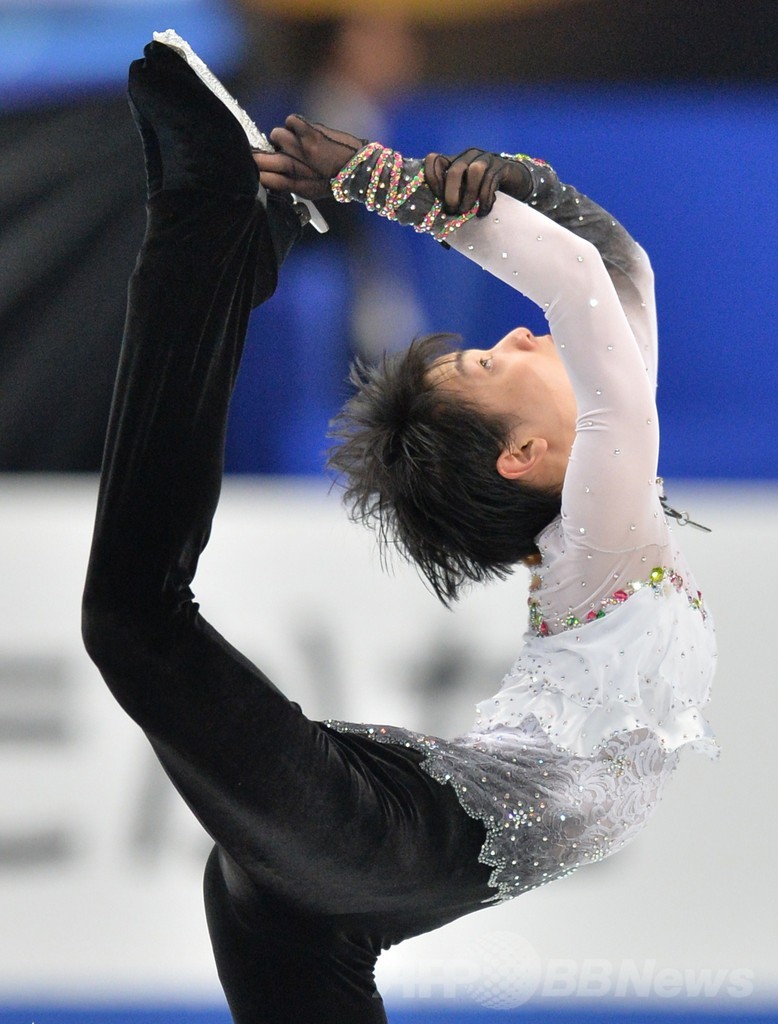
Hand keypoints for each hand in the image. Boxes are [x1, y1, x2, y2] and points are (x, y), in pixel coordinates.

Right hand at [253, 114, 368, 199]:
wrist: (359, 169)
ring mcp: (300, 146)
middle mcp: (293, 165)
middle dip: (261, 156)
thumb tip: (268, 177)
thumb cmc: (334, 181)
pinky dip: (296, 124)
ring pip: (277, 134)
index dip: (258, 171)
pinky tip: (305, 132)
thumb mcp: (309, 192)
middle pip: (262, 157)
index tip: (256, 169)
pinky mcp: (308, 130)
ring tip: (298, 142)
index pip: (263, 178)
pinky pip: (290, 120)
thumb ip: (288, 185)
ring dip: (284, 137)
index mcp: (293, 184)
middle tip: (271, 154)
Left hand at [423, 149, 531, 216]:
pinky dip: (485, 200)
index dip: (432, 180)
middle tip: (453, 211)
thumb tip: (440, 233)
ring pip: (474, 171)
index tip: (437, 200)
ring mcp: (485, 158)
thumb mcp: (465, 196)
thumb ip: (452, 205)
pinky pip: (491, 181)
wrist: (513, 184)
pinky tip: (483, 212)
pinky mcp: (501, 166)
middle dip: (451, 194)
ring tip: (468, 211)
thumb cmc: (483, 193)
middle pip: (455, 169)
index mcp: (454, 161)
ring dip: (469, 195)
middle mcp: (468, 156)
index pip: (434, 160)